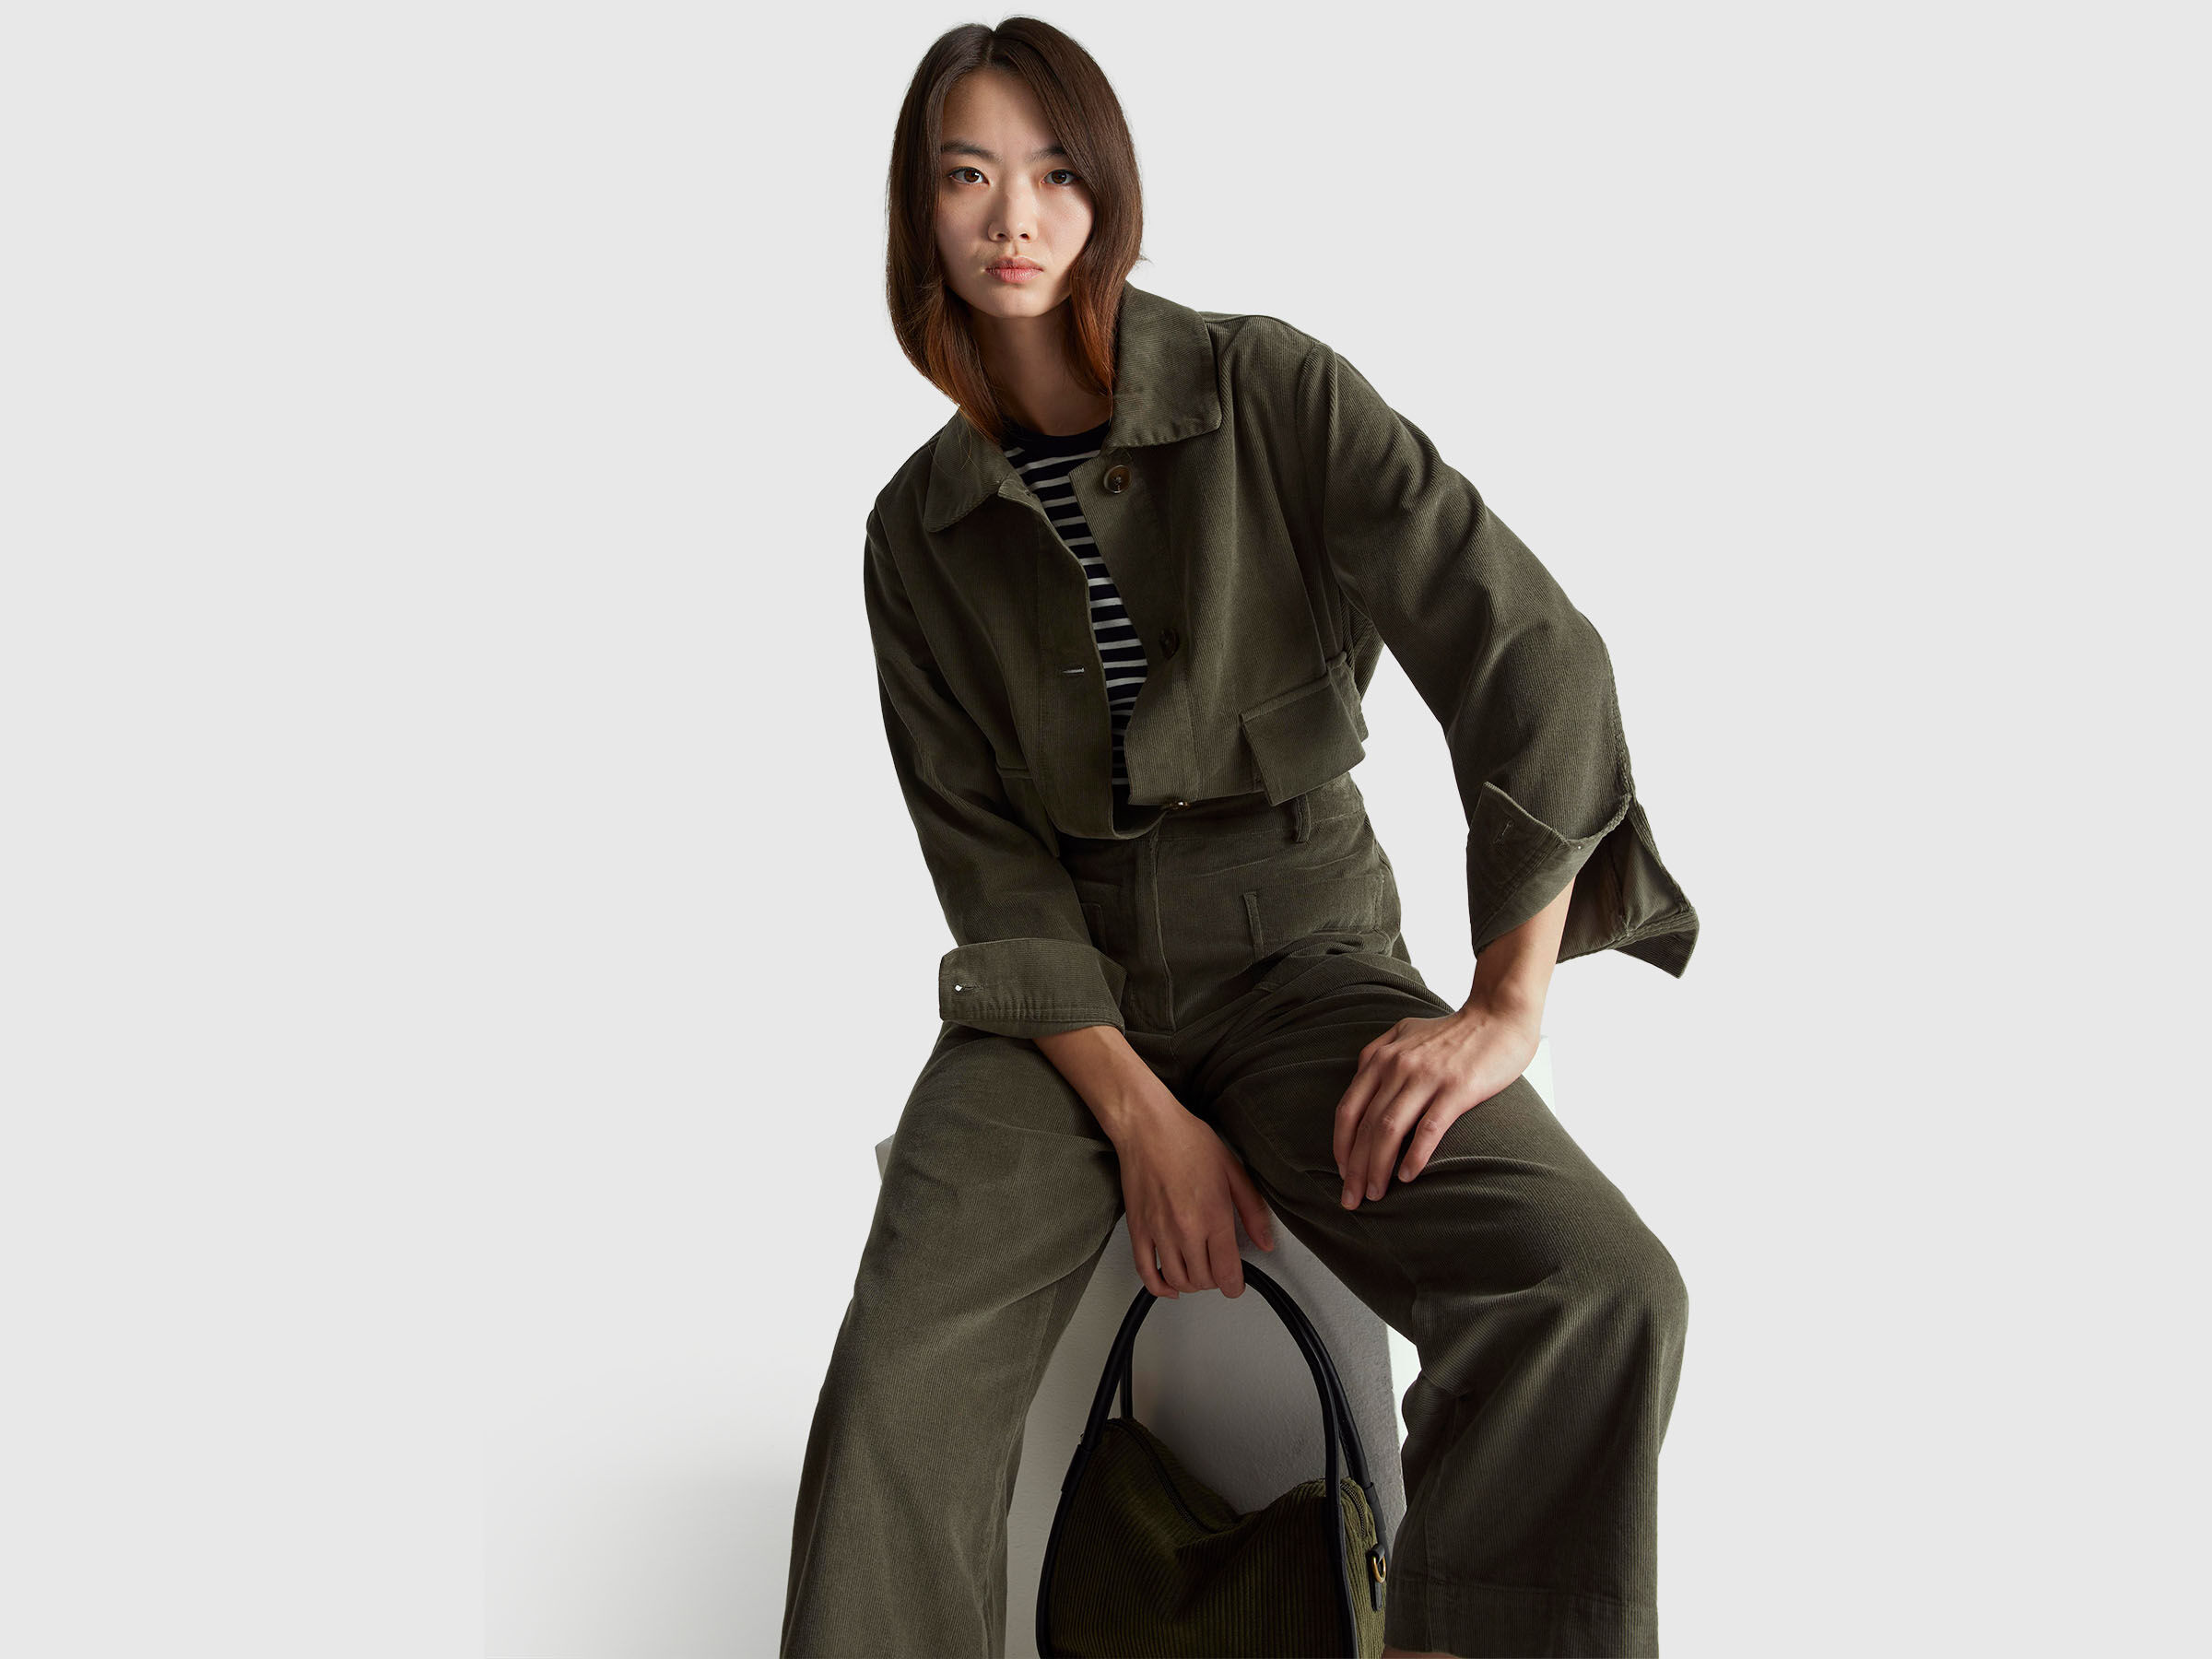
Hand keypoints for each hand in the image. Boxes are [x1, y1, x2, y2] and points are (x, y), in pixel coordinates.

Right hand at [1114, 1105, 1275, 1297]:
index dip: (1234, 1286)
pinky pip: (1146, 1272)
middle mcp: (1186, 1229)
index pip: (1227, 1273)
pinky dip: (1159, 1287)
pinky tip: (1169, 1285)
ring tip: (1197, 1273)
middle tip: (1218, 1270)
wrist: (1147, 1127)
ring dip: (1191, 1285)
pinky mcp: (1138, 1230)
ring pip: (1177, 1280)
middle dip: (1215, 1282)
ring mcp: (1159, 1232)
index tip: (1236, 1284)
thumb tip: (1265, 1241)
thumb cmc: (1187, 1141)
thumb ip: (1252, 1211)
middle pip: (1203, 1280)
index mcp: (1214, 1215)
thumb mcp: (1232, 1170)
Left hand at [1334, 992, 1541, 1209]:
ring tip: (1376, 1195)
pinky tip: (1408, 1177)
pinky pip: (1428, 1128)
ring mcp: (1427, 1077)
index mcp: (1380, 1057)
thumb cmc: (1454, 1032)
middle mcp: (1397, 1066)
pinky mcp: (1457, 1088)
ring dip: (1378, 1167)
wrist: (1499, 1016)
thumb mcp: (1405, 1033)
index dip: (1341, 1146)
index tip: (1342, 1173)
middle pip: (1365, 1126)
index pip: (1348, 1110)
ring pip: (1389, 1129)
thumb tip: (1360, 1084)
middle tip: (1351, 1199)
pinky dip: (1414, 1156)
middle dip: (1354, 1168)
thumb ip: (1379, 1055)